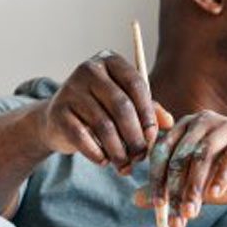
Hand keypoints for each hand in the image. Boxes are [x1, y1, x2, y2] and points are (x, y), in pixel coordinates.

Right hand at [40, 52, 172, 173]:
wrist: (58, 120)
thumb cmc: (98, 110)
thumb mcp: (124, 105)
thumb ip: (148, 110)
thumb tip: (169, 122)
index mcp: (110, 61)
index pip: (136, 84)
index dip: (147, 114)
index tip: (152, 137)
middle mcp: (89, 70)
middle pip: (121, 107)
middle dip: (135, 137)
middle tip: (140, 157)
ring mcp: (71, 90)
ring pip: (104, 126)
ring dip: (118, 152)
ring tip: (125, 165)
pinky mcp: (58, 112)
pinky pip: (83, 138)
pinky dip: (97, 154)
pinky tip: (104, 161)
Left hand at [134, 112, 226, 226]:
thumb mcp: (194, 187)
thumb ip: (169, 190)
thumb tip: (136, 199)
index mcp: (184, 129)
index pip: (162, 151)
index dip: (157, 180)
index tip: (157, 207)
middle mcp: (202, 122)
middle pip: (180, 155)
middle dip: (175, 189)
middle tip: (174, 216)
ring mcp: (225, 127)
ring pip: (202, 156)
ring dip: (195, 187)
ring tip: (192, 212)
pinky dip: (220, 177)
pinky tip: (215, 194)